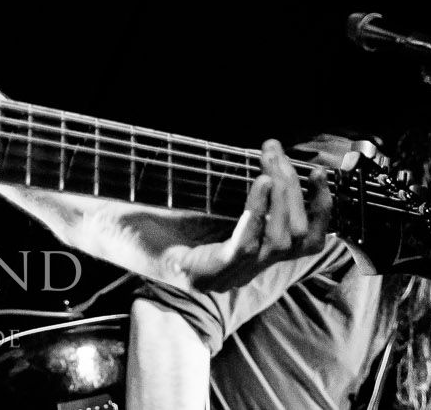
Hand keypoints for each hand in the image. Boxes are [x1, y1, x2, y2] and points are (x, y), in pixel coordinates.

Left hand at [149, 139, 333, 293]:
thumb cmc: (156, 208)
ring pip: (280, 243)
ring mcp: (226, 276)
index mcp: (250, 254)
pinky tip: (262, 184)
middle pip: (298, 238)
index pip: (306, 241)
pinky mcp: (205, 274)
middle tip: (279, 154)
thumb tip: (275, 156)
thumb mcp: (209, 197)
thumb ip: (241, 188)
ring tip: (272, 163)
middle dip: (296, 190)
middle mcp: (244, 269)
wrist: (109, 227)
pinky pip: (245, 246)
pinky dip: (258, 212)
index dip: (321, 208)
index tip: (319, 173)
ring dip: (283, 196)